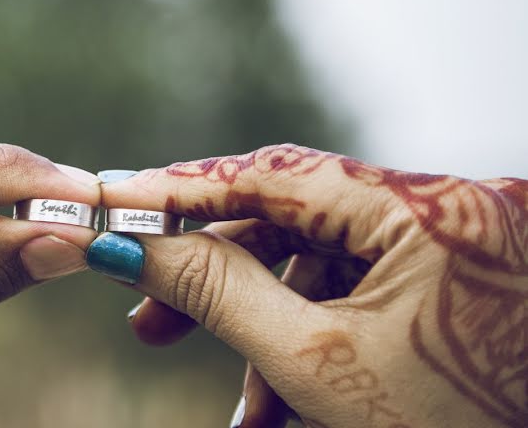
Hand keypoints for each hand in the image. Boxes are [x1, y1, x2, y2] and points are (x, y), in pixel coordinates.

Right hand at [87, 144, 526, 427]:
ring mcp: (462, 240)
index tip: (118, 199)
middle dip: (218, 273)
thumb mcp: (317, 365)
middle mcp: (457, 205)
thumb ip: (217, 291)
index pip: (280, 175)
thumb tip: (132, 245)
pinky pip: (363, 289)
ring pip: (325, 262)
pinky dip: (314, 337)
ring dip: (266, 327)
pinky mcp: (457, 276)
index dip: (186, 189)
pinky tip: (281, 401)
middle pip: (297, 217)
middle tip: (146, 307)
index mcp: (436, 210)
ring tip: (240, 407)